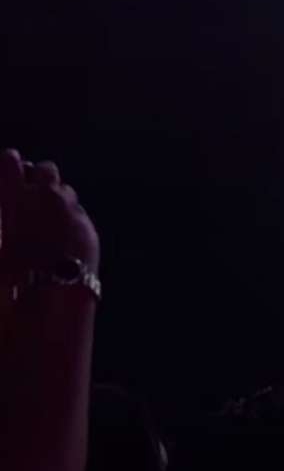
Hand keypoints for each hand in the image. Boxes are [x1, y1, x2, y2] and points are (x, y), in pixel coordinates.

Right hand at [0, 150, 99, 284]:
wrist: (49, 308)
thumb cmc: (8, 284)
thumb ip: (4, 217)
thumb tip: (6, 213)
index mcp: (15, 198)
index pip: (9, 161)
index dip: (7, 164)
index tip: (6, 167)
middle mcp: (46, 197)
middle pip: (44, 169)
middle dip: (36, 177)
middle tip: (27, 193)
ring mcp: (71, 211)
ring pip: (64, 189)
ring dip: (53, 197)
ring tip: (43, 219)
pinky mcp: (88, 228)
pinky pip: (77, 213)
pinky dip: (68, 219)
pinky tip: (60, 239)